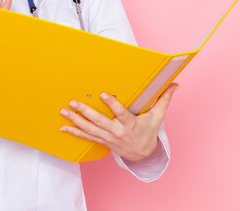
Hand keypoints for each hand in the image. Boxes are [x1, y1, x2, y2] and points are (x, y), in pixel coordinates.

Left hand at [59, 83, 178, 161]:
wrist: (143, 154)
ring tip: (64, 111)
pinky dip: (74, 132)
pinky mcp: (102, 141)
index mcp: (130, 124)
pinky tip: (63, 127)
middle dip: (86, 112)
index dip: (112, 105)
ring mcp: (108, 138)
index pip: (121, 114)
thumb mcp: (157, 117)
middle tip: (74, 103)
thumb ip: (164, 100)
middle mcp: (117, 132)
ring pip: (90, 129)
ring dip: (76, 121)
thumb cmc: (149, 131)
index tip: (103, 94)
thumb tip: (176, 85)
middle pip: (100, 122)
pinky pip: (86, 137)